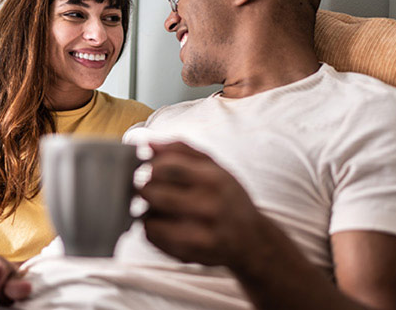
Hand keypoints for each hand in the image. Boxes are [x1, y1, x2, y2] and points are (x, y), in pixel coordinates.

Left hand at [137, 142, 280, 267]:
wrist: (251, 240)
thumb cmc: (227, 198)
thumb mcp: (214, 167)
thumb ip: (180, 150)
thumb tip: (145, 141)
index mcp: (215, 179)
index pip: (165, 166)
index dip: (150, 165)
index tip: (149, 167)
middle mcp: (208, 207)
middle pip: (152, 192)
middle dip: (144, 188)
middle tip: (148, 187)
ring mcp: (198, 233)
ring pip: (147, 216)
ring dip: (146, 210)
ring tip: (159, 207)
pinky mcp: (187, 254)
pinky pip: (151, 236)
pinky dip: (151, 228)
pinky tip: (166, 224)